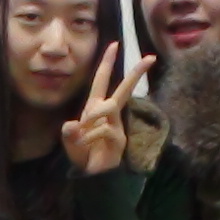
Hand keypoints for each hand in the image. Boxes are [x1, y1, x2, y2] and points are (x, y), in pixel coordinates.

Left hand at [57, 42, 150, 175]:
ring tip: (81, 131)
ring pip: (110, 106)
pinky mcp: (120, 139)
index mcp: (95, 107)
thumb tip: (72, 125)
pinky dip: (90, 136)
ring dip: (93, 116)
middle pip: (124, 89)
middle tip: (151, 57)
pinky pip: (104, 129)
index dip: (107, 62)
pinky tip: (85, 145)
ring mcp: (116, 125)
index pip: (102, 80)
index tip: (114, 44)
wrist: (91, 176)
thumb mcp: (71, 142)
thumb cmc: (83, 154)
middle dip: (136, 73)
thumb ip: (69, 134)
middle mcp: (108, 113)